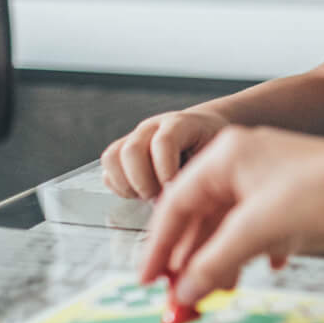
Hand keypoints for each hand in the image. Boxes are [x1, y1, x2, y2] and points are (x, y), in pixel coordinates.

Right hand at [100, 109, 227, 199]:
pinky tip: (139, 192)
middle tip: (158, 197)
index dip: (166, 169)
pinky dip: (119, 186)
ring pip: (112, 157)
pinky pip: (107, 170)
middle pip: (131, 150)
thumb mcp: (217, 154)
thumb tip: (178, 198)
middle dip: (143, 182)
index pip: (164, 142)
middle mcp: (152, 127)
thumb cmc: (212, 145)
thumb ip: (199, 171)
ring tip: (146, 195)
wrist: (206, 128)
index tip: (173, 189)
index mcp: (180, 124)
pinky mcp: (123, 152)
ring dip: (126, 184)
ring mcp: (134, 138)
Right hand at [139, 127, 323, 306]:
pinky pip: (260, 231)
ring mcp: (273, 182)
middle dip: (189, 261)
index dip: (159, 246)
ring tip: (210, 298)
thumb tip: (184, 292)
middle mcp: (246, 162)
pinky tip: (254, 273)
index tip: (148, 281)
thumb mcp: (257, 230)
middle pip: (202, 217)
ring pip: (231, 227)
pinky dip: (251, 254)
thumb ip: (213, 263)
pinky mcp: (299, 202)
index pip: (175, 203)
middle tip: (178, 301)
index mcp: (227, 154)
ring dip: (219, 263)